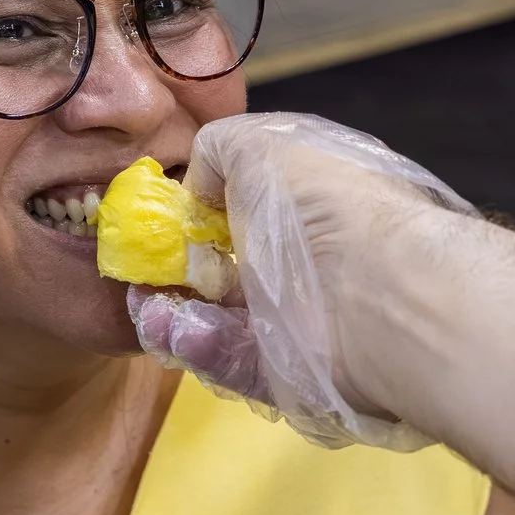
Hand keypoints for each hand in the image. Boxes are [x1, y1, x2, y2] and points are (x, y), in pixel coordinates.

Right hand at [127, 113, 472, 450]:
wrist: (376, 293)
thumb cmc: (320, 205)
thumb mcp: (263, 144)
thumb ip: (220, 151)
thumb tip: (199, 184)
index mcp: (306, 200)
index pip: (246, 206)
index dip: (200, 210)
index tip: (163, 216)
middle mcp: (304, 259)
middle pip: (226, 268)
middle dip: (174, 269)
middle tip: (137, 268)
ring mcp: (297, 318)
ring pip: (219, 318)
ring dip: (171, 310)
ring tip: (142, 302)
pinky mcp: (287, 370)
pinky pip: (229, 359)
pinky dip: (194, 344)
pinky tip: (165, 328)